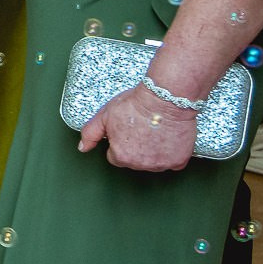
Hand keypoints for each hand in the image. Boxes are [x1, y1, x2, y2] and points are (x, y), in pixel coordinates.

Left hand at [78, 83, 196, 171]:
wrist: (164, 99)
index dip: (119, 142)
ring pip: (153, 162)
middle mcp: (141, 165)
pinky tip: (168, 138)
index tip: (126, 130)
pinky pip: (173, 163)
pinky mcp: (179, 161)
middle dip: (135, 148)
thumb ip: (90, 133)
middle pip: (134, 161)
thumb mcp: (104, 115)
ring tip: (154, 131)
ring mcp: (161, 164)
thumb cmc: (135, 105)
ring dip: (153, 152)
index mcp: (121, 156)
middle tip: (140, 128)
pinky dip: (172, 153)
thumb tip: (82, 148)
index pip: (115, 156)